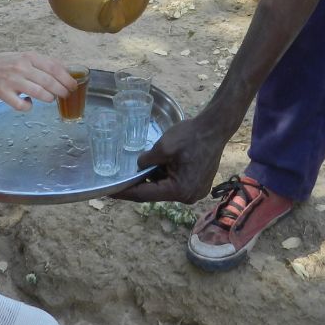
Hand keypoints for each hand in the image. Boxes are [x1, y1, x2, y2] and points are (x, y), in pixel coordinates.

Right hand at [0, 52, 74, 110]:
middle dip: (61, 90)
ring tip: (50, 99)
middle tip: (66, 95)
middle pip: (49, 81)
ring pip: (39, 93)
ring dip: (48, 98)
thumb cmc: (4, 64)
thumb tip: (65, 69)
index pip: (54, 67)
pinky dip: (28, 107)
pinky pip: (21, 105)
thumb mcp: (23, 57)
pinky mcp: (3, 93)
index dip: (67, 78)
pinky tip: (28, 103)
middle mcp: (21, 67)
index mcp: (28, 56)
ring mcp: (12, 80)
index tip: (73, 85)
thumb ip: (41, 63)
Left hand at [114, 115, 229, 203]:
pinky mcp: (199, 185)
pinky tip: (159, 165)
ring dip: (155, 179)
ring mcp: (195, 192)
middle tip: (123, 178)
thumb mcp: (163, 146)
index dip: (125, 193)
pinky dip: (165, 177)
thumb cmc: (191, 136)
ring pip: (166, 189)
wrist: (214, 128)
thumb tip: (138, 167)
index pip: (145, 195)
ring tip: (142, 167)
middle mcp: (188, 197)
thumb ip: (146, 160)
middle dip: (141, 185)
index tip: (109, 192)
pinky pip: (176, 185)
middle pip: (156, 194)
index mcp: (179, 190)